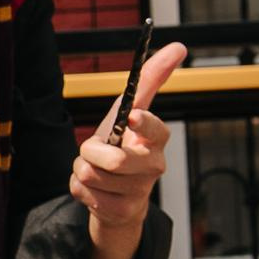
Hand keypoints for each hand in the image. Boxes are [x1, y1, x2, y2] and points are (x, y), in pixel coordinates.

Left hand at [71, 42, 185, 231]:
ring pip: (92, 175)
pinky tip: (93, 190)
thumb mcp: (128, 111)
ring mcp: (140, 192)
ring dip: (81, 170)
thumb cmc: (122, 145)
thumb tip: (179, 46)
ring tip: (93, 169)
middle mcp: (154, 166)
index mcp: (157, 140)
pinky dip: (79, 189)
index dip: (143, 123)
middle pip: (117, 161)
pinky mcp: (122, 212)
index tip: (131, 117)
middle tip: (91, 151)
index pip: (156, 130)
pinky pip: (84, 194)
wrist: (118, 197)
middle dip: (91, 153)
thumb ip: (150, 79)